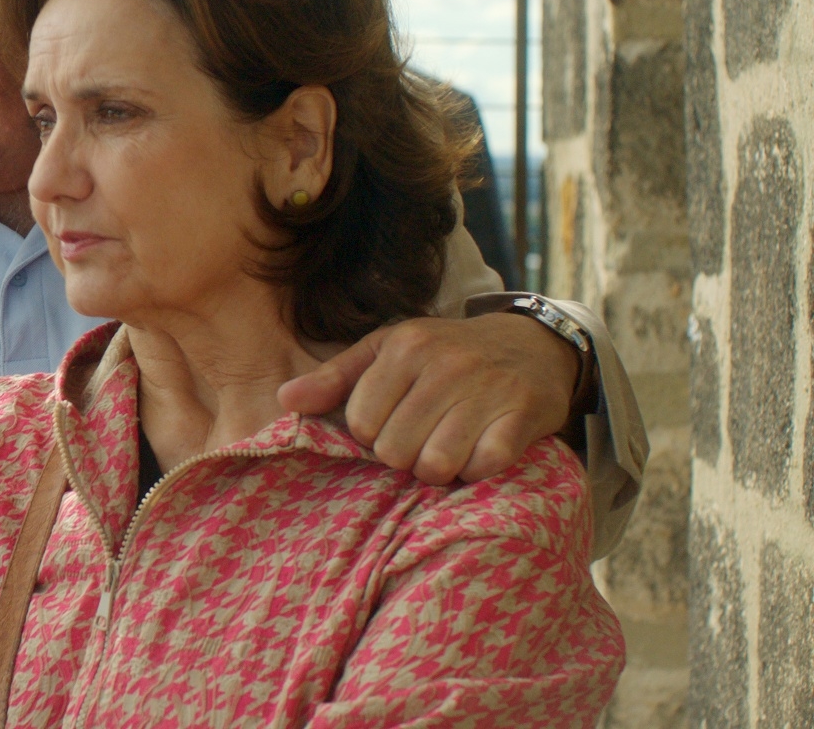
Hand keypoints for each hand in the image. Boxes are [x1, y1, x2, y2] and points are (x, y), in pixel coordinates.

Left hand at [276, 313, 579, 484]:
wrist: (530, 345)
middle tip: (423, 439)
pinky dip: (478, 470)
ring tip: (449, 449)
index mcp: (404, 346)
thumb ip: (335, 378)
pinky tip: (480, 451)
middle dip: (405, 455)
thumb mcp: (386, 352)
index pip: (361, 424)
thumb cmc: (444, 354)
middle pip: (395, 450)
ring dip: (440, 469)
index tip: (393, 424)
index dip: (373, 435)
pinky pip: (483, 467)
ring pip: (436, 465)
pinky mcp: (524, 415)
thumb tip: (284, 399)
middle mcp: (445, 364)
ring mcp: (487, 389)